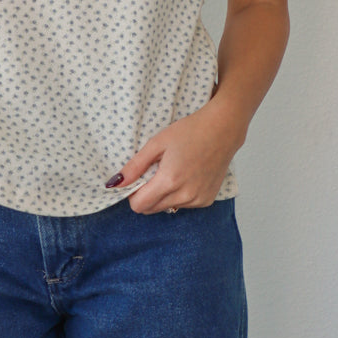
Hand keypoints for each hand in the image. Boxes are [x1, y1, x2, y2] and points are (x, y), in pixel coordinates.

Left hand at [114, 100, 244, 213]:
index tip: (138, 179)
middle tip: (155, 172)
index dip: (133, 194)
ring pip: (168, 207)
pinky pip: (184, 205)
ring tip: (175, 170)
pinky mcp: (207, 200)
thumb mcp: (157, 143)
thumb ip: (134, 166)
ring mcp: (198, 200)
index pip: (139, 206)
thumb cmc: (190, 131)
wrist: (223, 129)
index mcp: (169, 181)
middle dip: (147, 195)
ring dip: (164, 195)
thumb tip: (115, 184)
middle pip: (151, 209)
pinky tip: (188, 175)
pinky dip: (180, 194)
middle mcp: (185, 195)